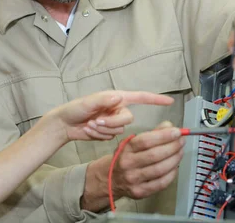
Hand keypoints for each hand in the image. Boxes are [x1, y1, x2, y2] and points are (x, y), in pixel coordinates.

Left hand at [51, 90, 173, 141]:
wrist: (65, 124)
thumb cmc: (75, 108)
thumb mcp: (88, 103)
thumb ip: (103, 101)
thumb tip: (118, 98)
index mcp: (116, 98)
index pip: (140, 97)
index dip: (155, 99)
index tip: (169, 101)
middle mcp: (117, 108)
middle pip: (127, 119)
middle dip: (111, 123)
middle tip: (94, 121)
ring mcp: (114, 121)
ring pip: (119, 130)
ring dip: (103, 130)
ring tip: (89, 125)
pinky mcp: (109, 132)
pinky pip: (111, 137)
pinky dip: (99, 135)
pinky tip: (89, 130)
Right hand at [110, 121, 183, 199]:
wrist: (111, 178)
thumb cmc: (125, 157)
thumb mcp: (132, 142)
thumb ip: (151, 134)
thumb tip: (169, 127)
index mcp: (126, 149)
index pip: (146, 141)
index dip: (163, 136)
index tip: (177, 132)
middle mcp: (128, 164)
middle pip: (154, 155)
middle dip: (172, 147)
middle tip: (181, 141)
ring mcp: (134, 179)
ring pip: (159, 169)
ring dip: (174, 159)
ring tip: (180, 152)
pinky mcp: (140, 192)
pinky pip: (161, 183)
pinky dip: (171, 174)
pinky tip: (175, 166)